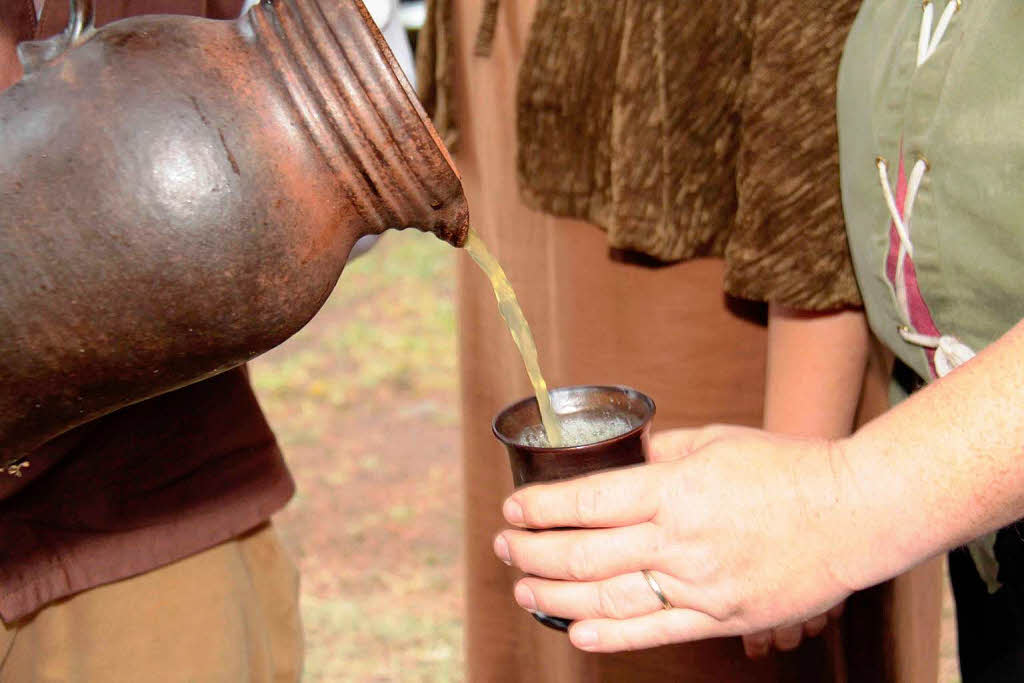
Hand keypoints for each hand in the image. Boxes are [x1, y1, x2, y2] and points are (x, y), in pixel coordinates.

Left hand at [493, 426, 864, 652]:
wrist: (855, 513)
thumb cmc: (787, 467)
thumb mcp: (716, 441)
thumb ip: (662, 455)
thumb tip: (622, 463)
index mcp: (676, 490)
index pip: (589, 502)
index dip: (541, 508)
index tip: (513, 509)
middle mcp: (681, 540)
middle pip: (586, 555)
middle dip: (533, 552)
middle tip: (506, 547)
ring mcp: (701, 585)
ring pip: (609, 599)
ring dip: (555, 596)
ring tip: (524, 589)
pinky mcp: (722, 617)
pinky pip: (656, 632)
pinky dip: (610, 636)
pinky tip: (576, 631)